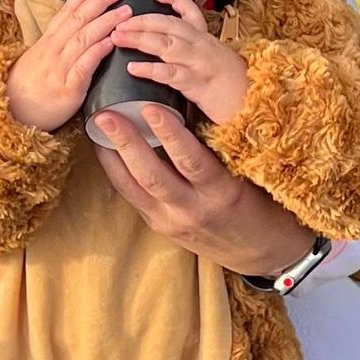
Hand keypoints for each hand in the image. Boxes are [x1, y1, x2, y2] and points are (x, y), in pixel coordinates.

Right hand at [6, 0, 127, 130]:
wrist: (10, 115)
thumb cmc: (30, 88)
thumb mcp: (40, 60)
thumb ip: (59, 45)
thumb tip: (80, 29)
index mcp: (47, 42)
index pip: (66, 11)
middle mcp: (52, 51)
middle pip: (77, 19)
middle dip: (99, 0)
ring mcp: (59, 69)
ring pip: (82, 39)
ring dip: (105, 22)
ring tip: (126, 11)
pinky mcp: (67, 90)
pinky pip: (83, 67)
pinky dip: (97, 52)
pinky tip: (111, 42)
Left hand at [92, 100, 313, 272]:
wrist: (262, 252)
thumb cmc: (261, 204)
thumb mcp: (248, 175)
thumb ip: (220, 150)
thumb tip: (188, 107)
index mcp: (222, 193)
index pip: (192, 161)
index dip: (170, 135)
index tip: (151, 108)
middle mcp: (193, 210)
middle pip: (153, 175)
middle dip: (126, 143)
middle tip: (106, 115)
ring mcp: (173, 221)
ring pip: (135, 188)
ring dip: (112, 157)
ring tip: (96, 129)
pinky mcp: (161, 227)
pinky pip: (134, 197)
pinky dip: (117, 172)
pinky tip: (105, 151)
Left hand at [116, 0, 249, 124]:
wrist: (250, 103)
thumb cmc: (229, 85)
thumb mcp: (213, 59)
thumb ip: (193, 49)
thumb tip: (168, 44)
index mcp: (205, 38)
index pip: (190, 11)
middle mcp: (202, 45)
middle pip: (169, 25)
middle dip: (141, 21)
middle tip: (118, 20)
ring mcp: (199, 63)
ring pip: (166, 45)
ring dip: (140, 39)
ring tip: (118, 37)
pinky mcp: (196, 83)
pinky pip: (170, 74)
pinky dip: (150, 69)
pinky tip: (133, 67)